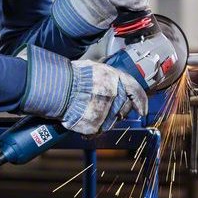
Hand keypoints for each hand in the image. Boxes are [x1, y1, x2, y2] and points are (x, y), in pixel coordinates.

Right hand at [19, 46, 147, 134]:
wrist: (55, 88)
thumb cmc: (72, 77)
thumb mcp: (95, 69)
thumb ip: (110, 78)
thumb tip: (118, 86)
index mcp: (115, 77)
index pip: (136, 91)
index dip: (140, 102)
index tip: (141, 110)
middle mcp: (113, 93)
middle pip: (123, 108)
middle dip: (117, 110)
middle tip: (102, 106)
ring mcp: (105, 110)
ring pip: (111, 120)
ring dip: (102, 118)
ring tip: (87, 109)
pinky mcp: (95, 124)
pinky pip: (97, 129)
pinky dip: (90, 126)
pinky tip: (82, 117)